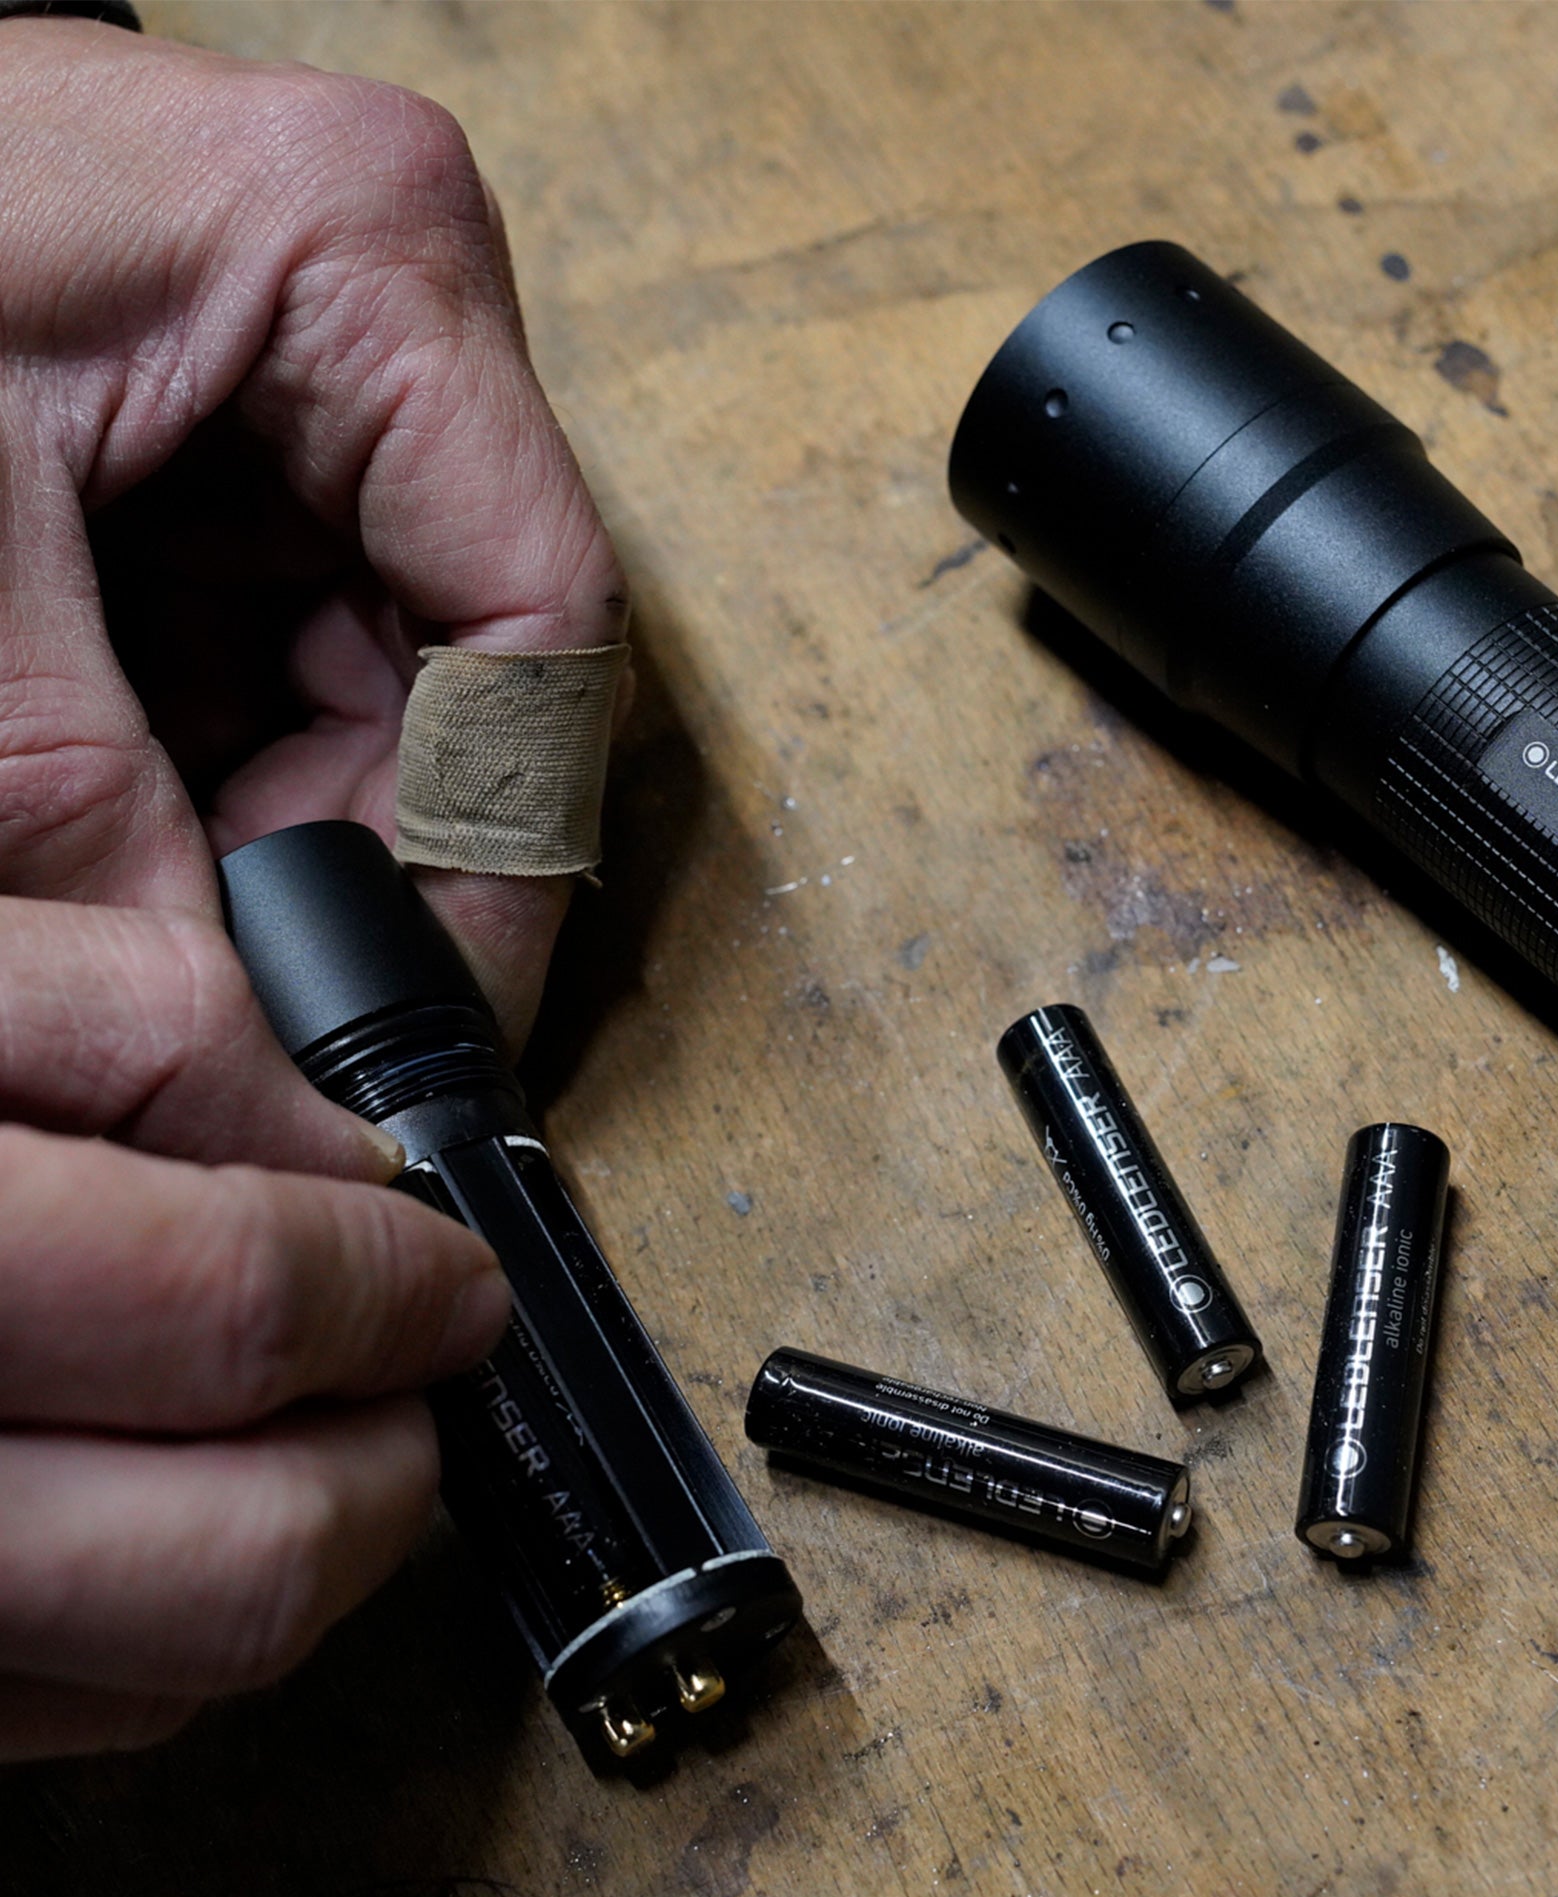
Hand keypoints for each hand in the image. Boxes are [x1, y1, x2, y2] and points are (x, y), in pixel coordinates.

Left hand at [0, 21, 626, 1045]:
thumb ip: (90, 800)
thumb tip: (229, 1048)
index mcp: (364, 258)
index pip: (537, 617)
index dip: (490, 847)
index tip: (428, 1011)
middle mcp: (387, 306)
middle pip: (467, 658)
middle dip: (360, 831)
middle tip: (245, 962)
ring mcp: (319, 361)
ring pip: (387, 667)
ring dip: (278, 796)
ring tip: (141, 850)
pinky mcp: (244, 419)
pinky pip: (290, 631)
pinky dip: (214, 739)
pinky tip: (119, 773)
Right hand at [0, 896, 511, 1760]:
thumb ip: (139, 1029)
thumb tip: (338, 1174)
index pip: (227, 1304)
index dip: (395, 1280)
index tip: (452, 1267)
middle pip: (229, 1563)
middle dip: (382, 1469)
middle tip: (421, 1369)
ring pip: (161, 1672)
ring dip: (299, 1555)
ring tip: (322, 1430)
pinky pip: (47, 1716)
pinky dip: (156, 1632)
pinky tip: (156, 1499)